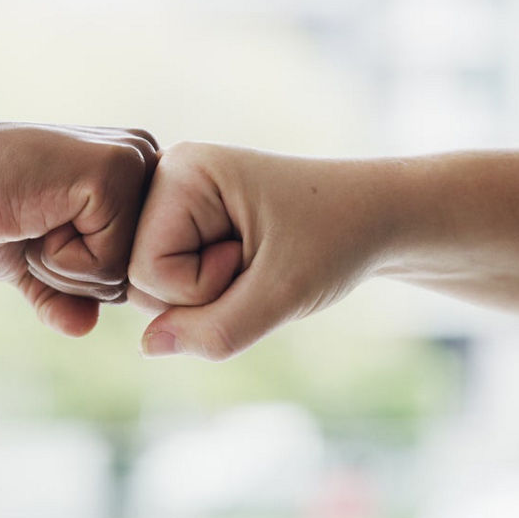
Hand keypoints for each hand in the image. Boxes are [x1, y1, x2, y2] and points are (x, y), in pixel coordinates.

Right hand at [0, 120, 158, 336]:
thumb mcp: (30, 264)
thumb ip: (64, 296)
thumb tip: (84, 328)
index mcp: (132, 174)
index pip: (137, 267)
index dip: (80, 274)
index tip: (37, 229)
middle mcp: (144, 159)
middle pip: (138, 275)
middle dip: (76, 275)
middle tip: (31, 225)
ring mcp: (133, 161)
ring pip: (126, 274)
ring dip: (64, 267)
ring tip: (31, 217)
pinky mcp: (114, 172)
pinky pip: (108, 264)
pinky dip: (61, 259)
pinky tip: (33, 216)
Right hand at [127, 142, 385, 359]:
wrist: (378, 216)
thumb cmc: (336, 241)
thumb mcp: (281, 294)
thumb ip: (214, 330)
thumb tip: (146, 348)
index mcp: (184, 170)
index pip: (146, 268)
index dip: (202, 287)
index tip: (258, 255)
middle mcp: (167, 176)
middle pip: (140, 278)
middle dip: (201, 294)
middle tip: (258, 261)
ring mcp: (174, 200)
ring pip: (152, 286)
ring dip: (207, 296)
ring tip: (255, 262)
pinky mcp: (185, 221)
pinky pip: (170, 282)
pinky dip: (209, 292)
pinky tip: (244, 266)